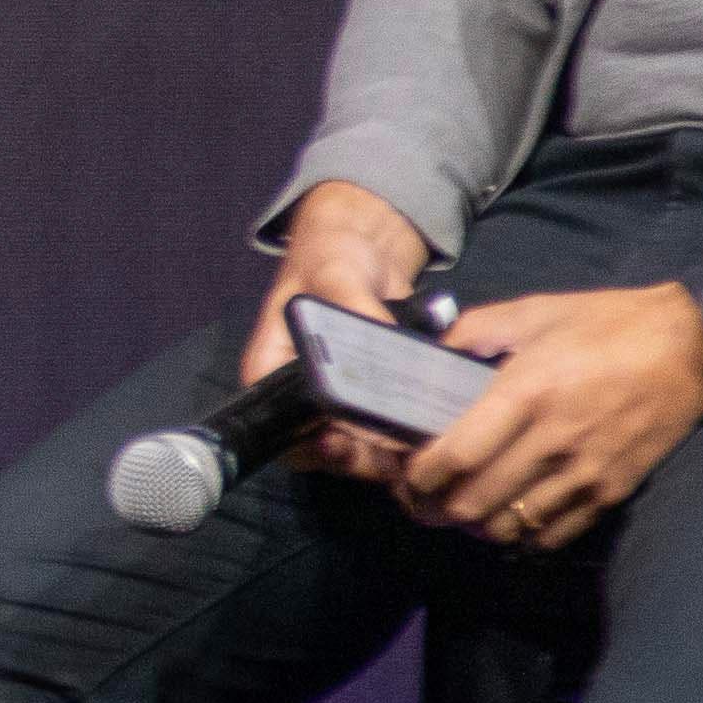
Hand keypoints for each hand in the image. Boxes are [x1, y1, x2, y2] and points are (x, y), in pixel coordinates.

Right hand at [248, 178, 438, 481]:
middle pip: (316, 446)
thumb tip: (383, 341)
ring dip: (381, 453)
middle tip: (388, 452)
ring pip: (353, 446)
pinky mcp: (371, 397)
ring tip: (414, 445)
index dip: (304, 444)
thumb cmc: (333, 255)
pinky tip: (429, 430)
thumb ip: (355, 306)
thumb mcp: (337, 273)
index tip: (341, 443)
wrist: (368, 247)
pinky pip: (382, 429)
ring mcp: (337, 398)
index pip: (275, 423)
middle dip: (353, 456)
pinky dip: (402, 435)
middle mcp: (299, 392)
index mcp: (273, 368)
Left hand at [399, 283, 702, 549]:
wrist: (693, 346)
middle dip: (435, 507)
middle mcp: (551, 439)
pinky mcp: (611, 491)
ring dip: (475, 525)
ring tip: (464, 508)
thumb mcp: (535, 310)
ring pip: (508, 527)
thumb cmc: (608, 322)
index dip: (417, 477)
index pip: (454, 456)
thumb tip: (430, 352)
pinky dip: (522, 535)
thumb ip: (475, 331)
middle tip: (422, 498)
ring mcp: (584, 471)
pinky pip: (552, 535)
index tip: (405, 475)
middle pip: (472, 502)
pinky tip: (511, 517)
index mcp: (526, 391)